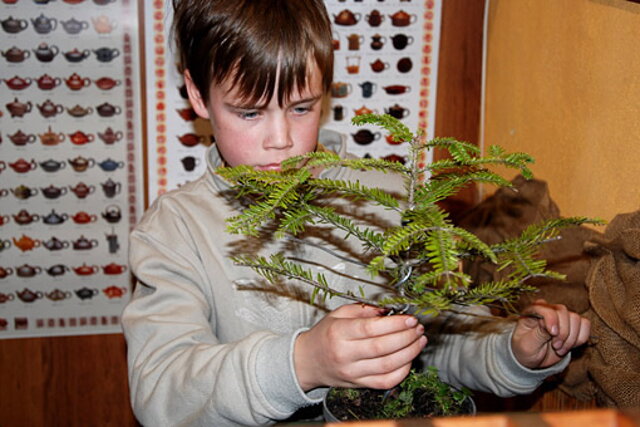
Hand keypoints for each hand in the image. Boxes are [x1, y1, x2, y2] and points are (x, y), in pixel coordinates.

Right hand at [294, 304, 426, 390]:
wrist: (307, 361)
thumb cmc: (325, 335)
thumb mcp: (338, 314)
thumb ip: (363, 310)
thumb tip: (389, 310)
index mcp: (338, 333)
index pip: (370, 328)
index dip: (394, 324)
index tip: (409, 318)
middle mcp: (345, 354)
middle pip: (382, 347)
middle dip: (406, 337)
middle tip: (418, 328)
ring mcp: (352, 372)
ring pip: (387, 366)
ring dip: (409, 353)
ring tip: (419, 341)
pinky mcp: (359, 384)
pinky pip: (385, 382)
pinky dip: (402, 371)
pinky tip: (409, 359)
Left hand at [511, 299, 590, 368]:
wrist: (534, 358)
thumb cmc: (526, 350)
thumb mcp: (527, 345)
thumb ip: (539, 334)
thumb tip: (553, 327)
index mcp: (533, 311)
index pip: (547, 309)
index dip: (552, 321)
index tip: (553, 335)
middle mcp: (548, 310)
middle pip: (564, 313)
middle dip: (563, 333)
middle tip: (555, 347)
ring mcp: (562, 316)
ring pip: (576, 319)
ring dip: (571, 338)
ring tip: (559, 349)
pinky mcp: (573, 324)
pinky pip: (585, 325)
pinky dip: (580, 338)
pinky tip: (568, 346)